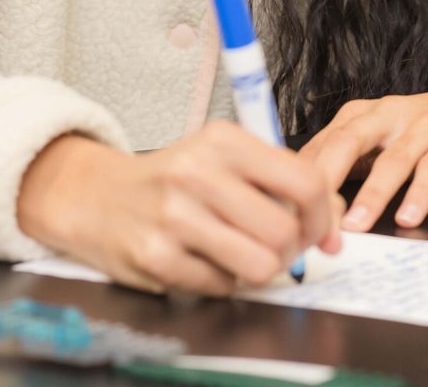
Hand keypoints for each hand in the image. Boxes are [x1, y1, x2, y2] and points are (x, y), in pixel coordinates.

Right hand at [16, 124, 341, 296]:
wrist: (93, 195)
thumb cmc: (171, 179)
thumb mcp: (221, 158)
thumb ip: (277, 181)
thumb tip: (334, 222)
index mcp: (223, 140)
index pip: (303, 181)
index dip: (324, 216)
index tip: (324, 232)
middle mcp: (198, 173)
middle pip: (285, 231)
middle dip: (292, 250)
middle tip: (280, 249)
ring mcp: (175, 217)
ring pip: (259, 265)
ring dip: (259, 269)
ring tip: (242, 255)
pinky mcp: (156, 257)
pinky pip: (222, 286)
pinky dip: (223, 281)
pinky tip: (205, 260)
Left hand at [299, 68, 427, 231]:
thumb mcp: (381, 142)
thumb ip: (348, 166)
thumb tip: (304, 205)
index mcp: (360, 117)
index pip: (321, 147)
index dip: (300, 181)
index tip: (284, 215)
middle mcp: (387, 116)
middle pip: (347, 143)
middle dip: (324, 182)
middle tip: (307, 220)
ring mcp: (423, 126)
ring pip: (392, 160)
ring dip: (371, 194)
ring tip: (353, 227)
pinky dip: (420, 193)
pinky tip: (409, 217)